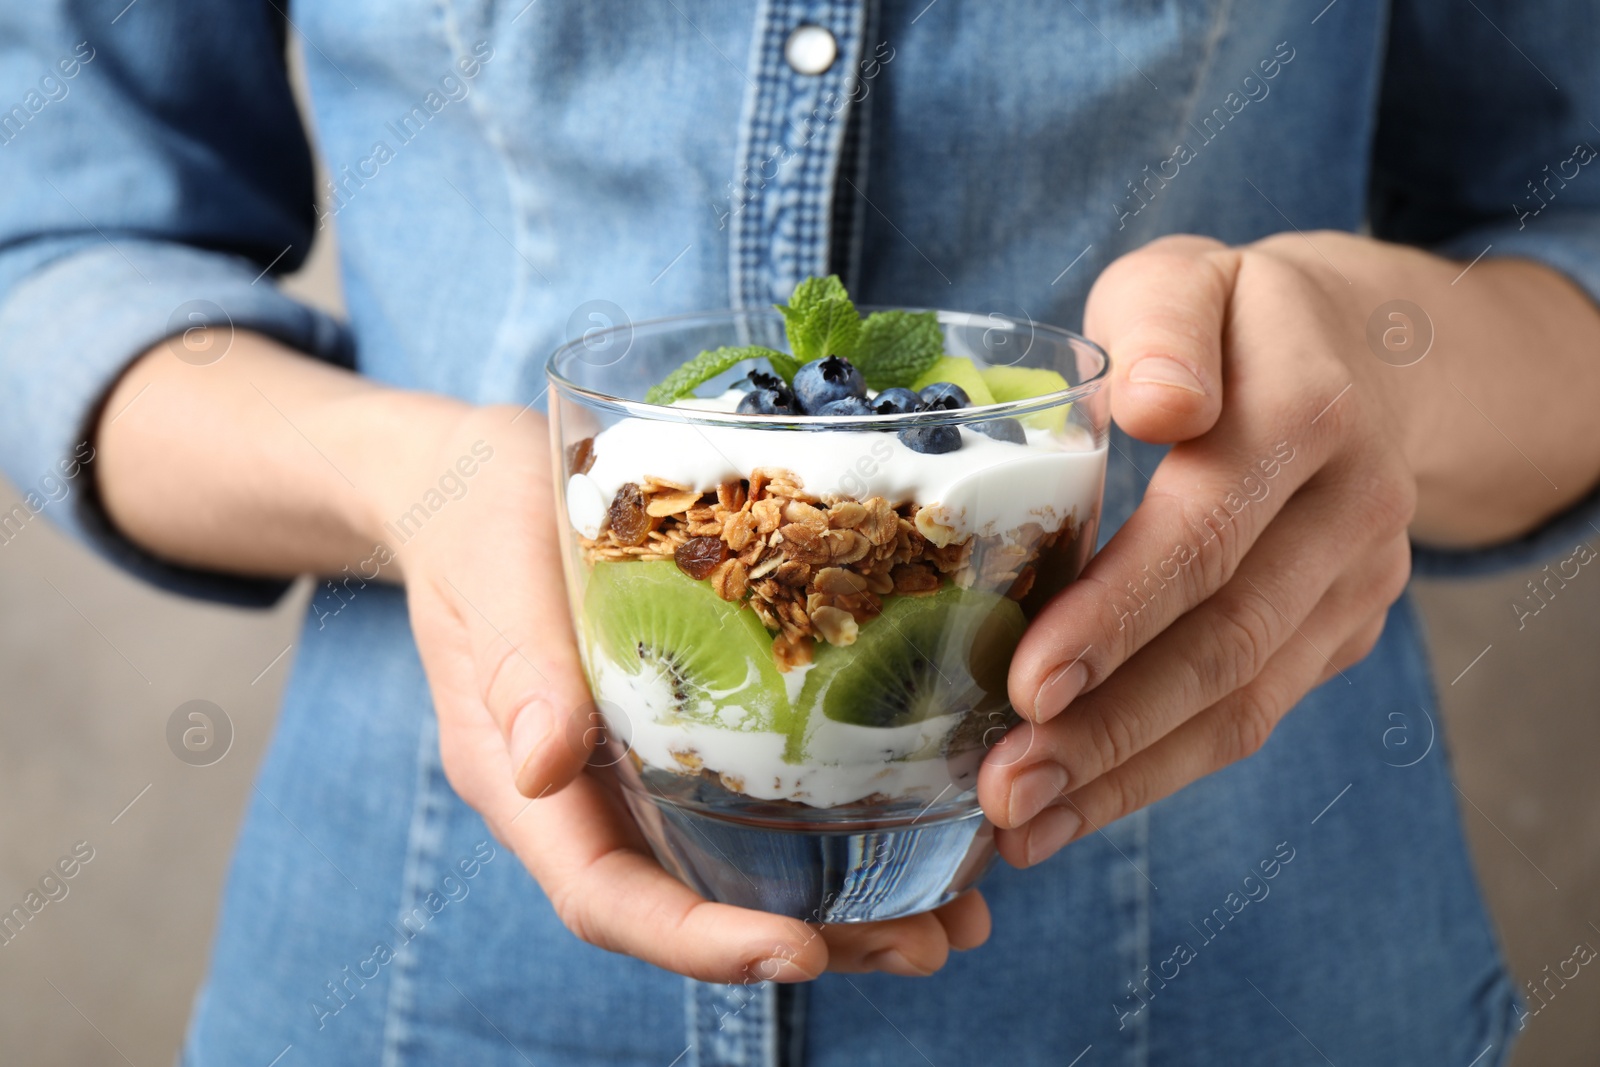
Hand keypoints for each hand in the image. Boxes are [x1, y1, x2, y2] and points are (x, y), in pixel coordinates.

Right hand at [389, 404, 989, 981]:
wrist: (481, 481)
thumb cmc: (480, 522)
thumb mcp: (496, 579)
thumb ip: (519, 672)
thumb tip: (543, 769)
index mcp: (531, 785)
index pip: (608, 898)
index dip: (699, 945)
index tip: (801, 953)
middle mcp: (593, 798)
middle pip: (694, 905)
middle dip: (809, 940)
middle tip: (929, 942)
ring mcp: (641, 766)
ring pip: (739, 866)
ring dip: (846, 900)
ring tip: (955, 914)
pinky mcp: (688, 722)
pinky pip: (760, 794)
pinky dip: (841, 819)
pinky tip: (924, 813)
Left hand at [978, 233, 1419, 866]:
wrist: (1364, 355)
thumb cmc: (1229, 321)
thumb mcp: (1188, 279)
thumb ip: (1164, 324)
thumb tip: (1158, 403)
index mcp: (1309, 412)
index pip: (1206, 532)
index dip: (1117, 615)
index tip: (1026, 683)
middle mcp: (1353, 511)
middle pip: (1226, 640)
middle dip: (1108, 726)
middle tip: (1004, 788)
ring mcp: (1357, 584)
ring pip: (1244, 702)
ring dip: (1126, 774)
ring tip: (1022, 825)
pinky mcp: (1339, 635)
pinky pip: (1253, 717)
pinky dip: (1159, 771)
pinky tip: (1076, 806)